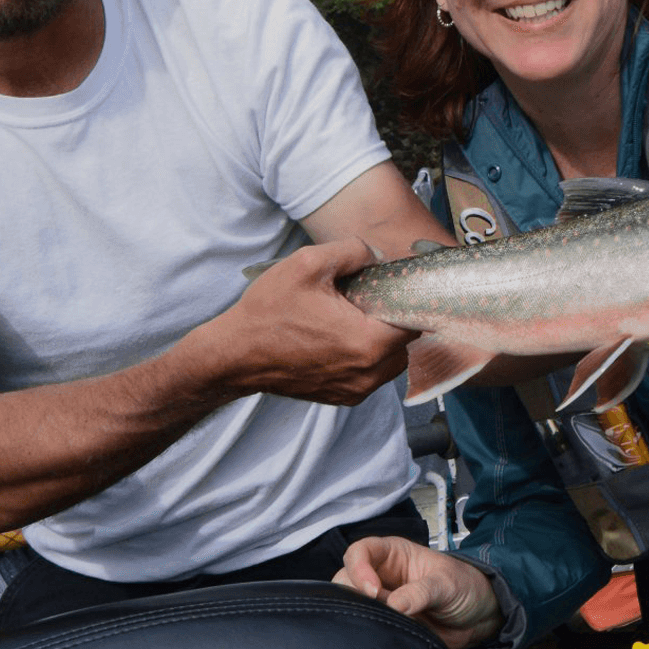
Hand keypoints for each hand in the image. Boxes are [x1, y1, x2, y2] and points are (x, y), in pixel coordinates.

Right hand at [209, 239, 415, 405]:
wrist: (233, 356)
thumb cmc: (268, 313)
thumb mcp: (308, 264)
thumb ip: (354, 251)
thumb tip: (378, 256)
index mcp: (368, 343)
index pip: (415, 321)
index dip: (406, 300)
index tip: (390, 288)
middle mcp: (368, 374)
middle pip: (405, 343)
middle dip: (391, 320)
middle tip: (366, 300)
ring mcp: (355, 391)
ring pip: (390, 361)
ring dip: (379, 340)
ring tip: (350, 319)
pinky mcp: (341, 397)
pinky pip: (369, 375)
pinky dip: (363, 357)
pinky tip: (337, 338)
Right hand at [333, 536, 504, 648]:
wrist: (479, 616)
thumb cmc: (465, 586)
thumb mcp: (446, 583)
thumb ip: (421, 592)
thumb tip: (393, 606)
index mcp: (393, 554)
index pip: (360, 552)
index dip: (358, 569)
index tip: (373, 591)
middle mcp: (380, 576)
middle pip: (345, 580)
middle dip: (353, 595)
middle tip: (374, 612)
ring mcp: (381, 602)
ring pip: (351, 606)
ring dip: (359, 616)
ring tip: (380, 625)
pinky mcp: (386, 624)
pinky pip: (365, 627)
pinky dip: (367, 633)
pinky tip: (380, 637)